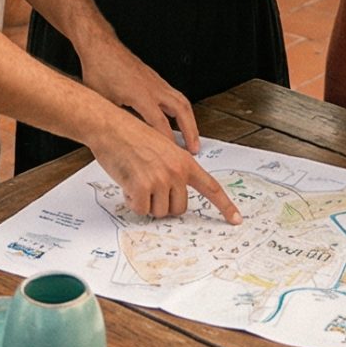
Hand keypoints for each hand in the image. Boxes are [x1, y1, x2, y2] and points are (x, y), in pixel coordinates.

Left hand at [78, 41, 203, 151]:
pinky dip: (181, 109)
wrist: (100, 47)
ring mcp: (156, 81)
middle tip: (195, 148)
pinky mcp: (155, 78)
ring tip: (192, 136)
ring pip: (181, 101)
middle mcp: (153, 87)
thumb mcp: (105, 101)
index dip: (168, 142)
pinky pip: (175, 95)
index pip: (160, 124)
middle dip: (190, 131)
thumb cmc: (99, 70)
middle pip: (181, 110)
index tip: (172, 156)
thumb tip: (123, 139)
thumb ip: (118, 119)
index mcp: (140, 95)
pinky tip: (178, 118)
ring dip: (189, 120)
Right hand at [89, 113, 240, 222]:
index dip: (225, 206)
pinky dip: (132, 203)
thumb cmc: (130, 136)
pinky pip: (141, 209)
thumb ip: (174, 169)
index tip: (236, 219)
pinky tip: (127, 186)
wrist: (110, 126)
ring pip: (159, 212)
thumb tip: (174, 195)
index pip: (211, 187)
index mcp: (184, 162)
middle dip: (163, 204)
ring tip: (135, 182)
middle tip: (147, 188)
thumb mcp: (162, 148)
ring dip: (146, 203)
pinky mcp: (142, 186)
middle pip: (179, 209)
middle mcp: (176, 171)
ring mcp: (160, 179)